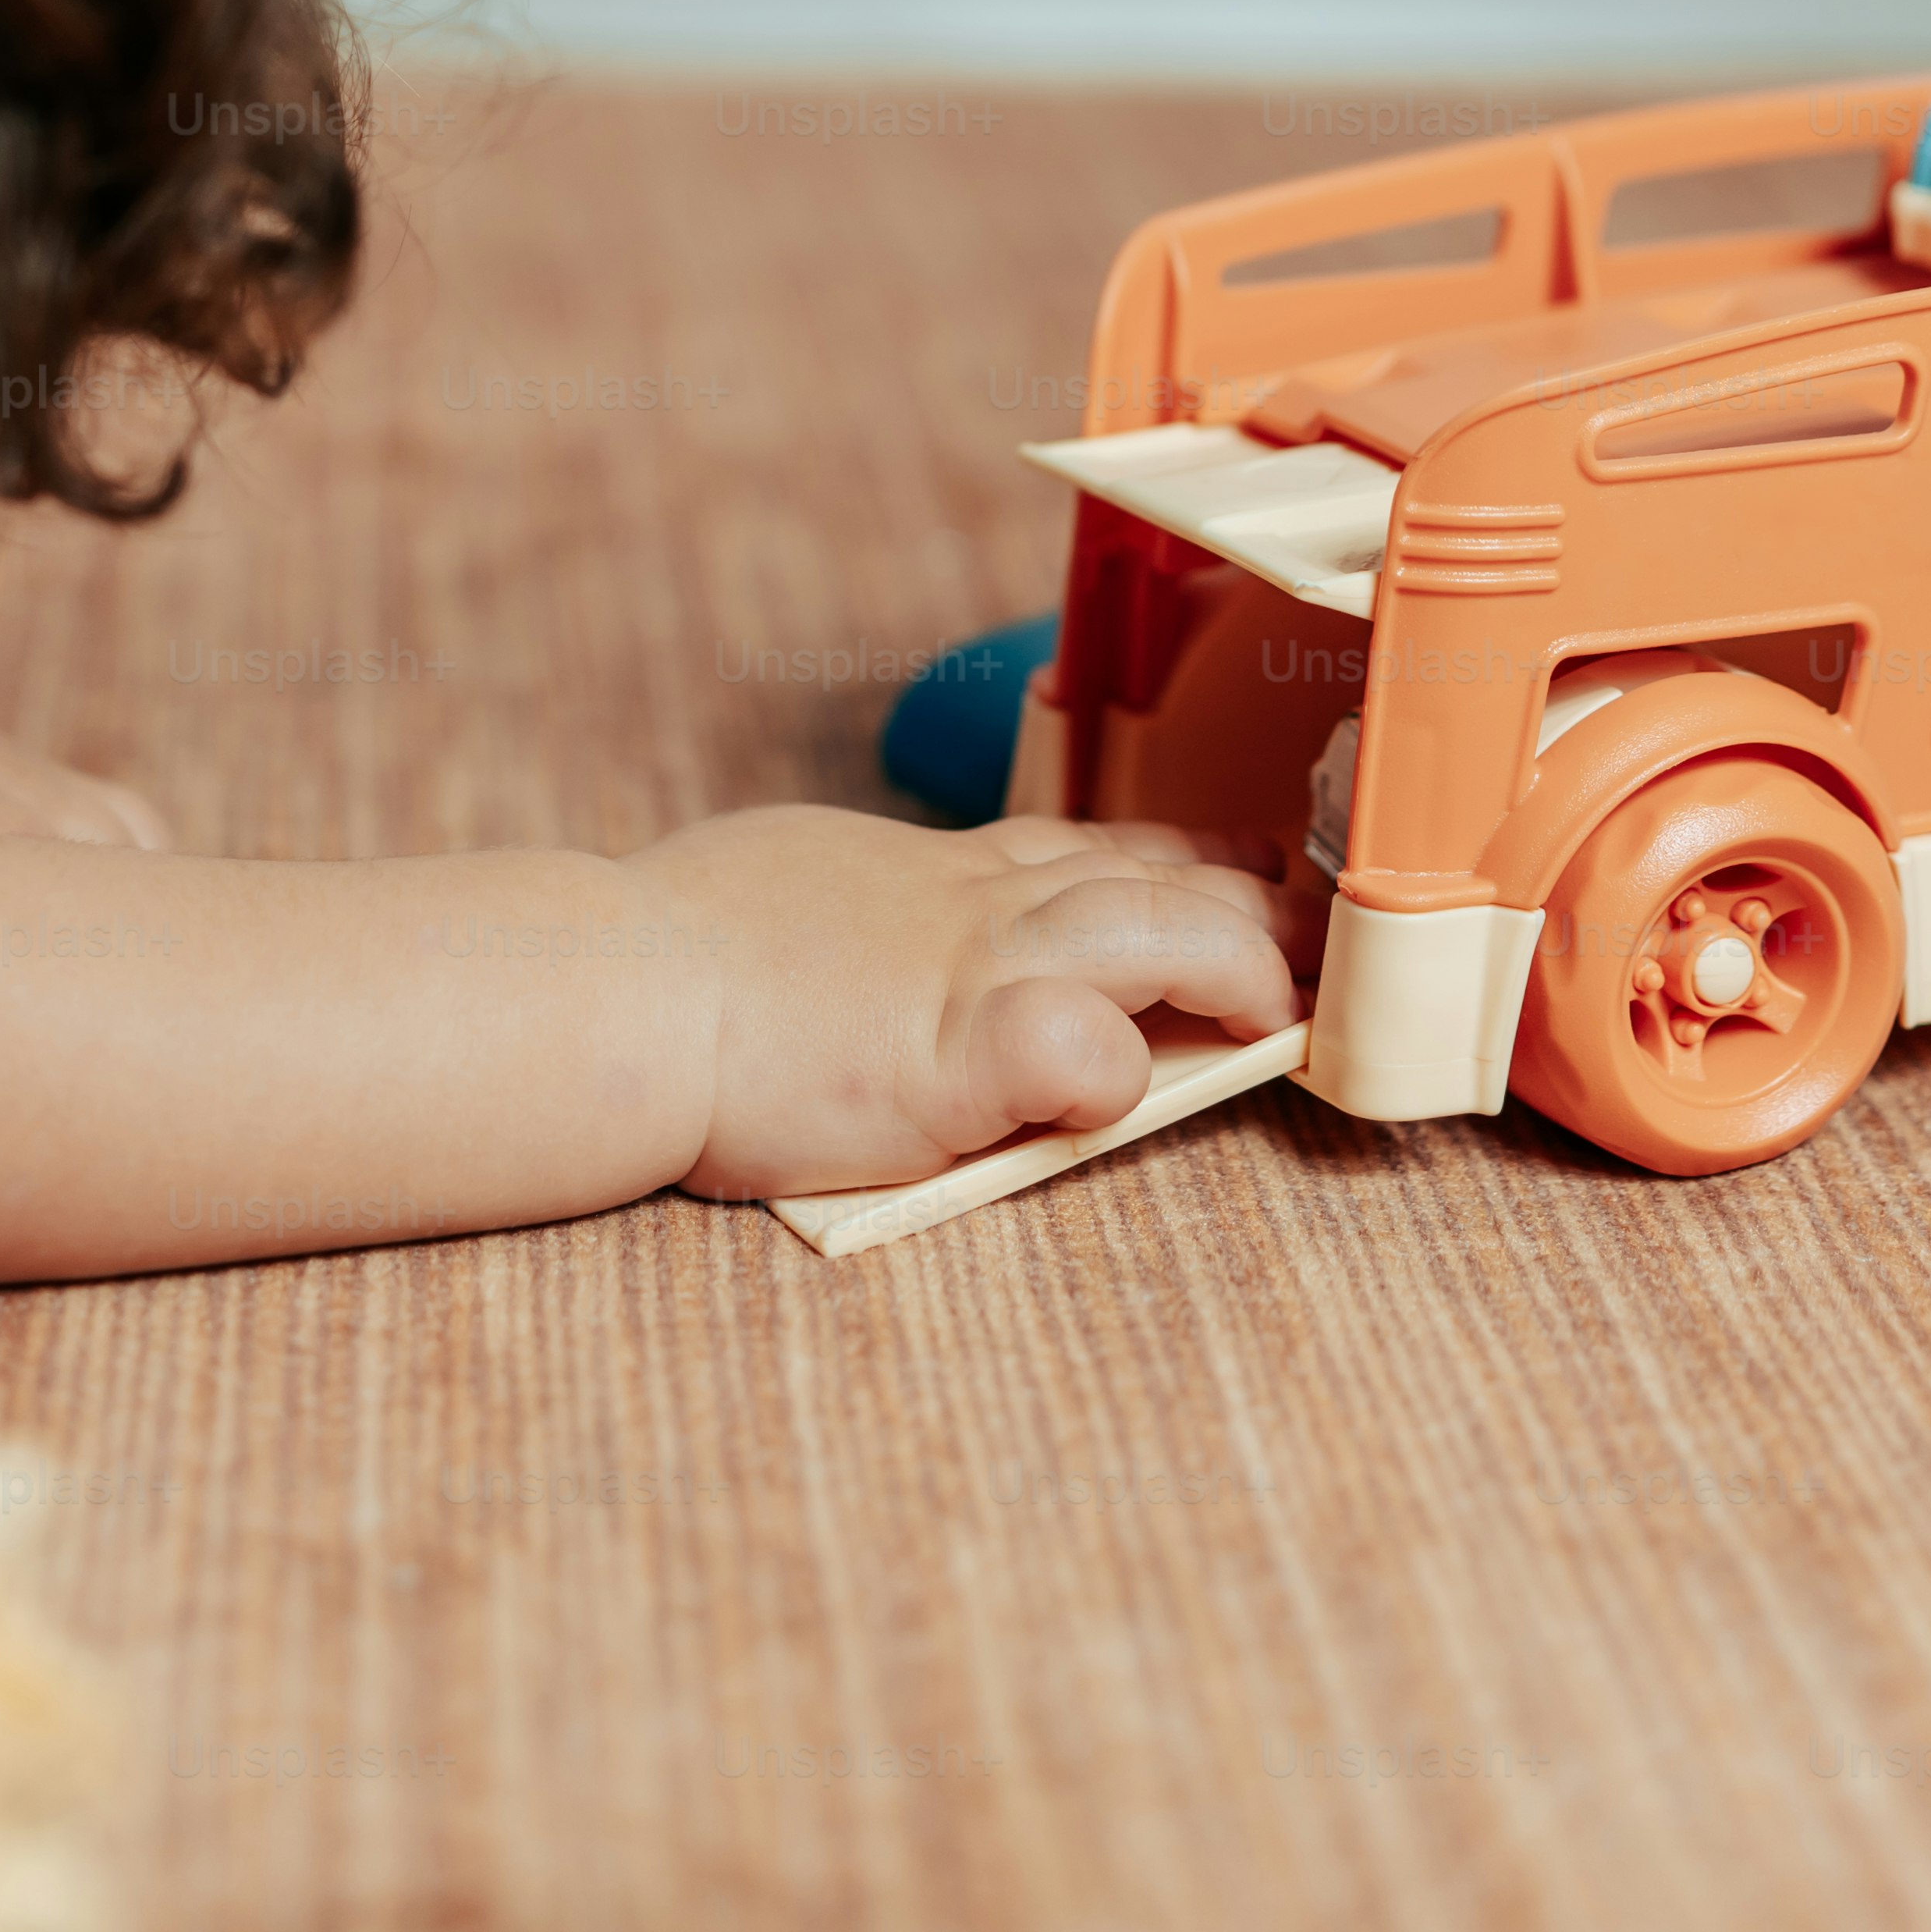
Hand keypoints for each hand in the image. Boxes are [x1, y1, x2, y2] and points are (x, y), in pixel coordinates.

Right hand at [621, 809, 1300, 1202]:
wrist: (615, 988)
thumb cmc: (684, 950)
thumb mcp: (810, 888)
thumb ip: (883, 913)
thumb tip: (895, 943)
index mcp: (944, 878)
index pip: (1102, 848)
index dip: (1197, 861)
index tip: (1258, 874)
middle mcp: (977, 910)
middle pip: (1160, 881)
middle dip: (1256, 913)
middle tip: (1315, 952)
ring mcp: (968, 975)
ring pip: (1153, 932)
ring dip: (1233, 964)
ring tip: (1277, 1011)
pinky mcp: (943, 1059)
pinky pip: (1067, 1046)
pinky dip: (1108, 1064)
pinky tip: (1119, 1083)